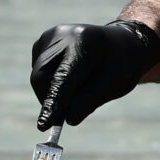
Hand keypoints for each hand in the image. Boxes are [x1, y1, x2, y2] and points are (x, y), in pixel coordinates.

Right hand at [31, 20, 159, 129]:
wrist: (119, 43)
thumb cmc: (120, 64)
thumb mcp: (116, 83)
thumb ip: (91, 99)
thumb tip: (69, 119)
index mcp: (84, 41)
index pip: (63, 77)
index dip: (53, 102)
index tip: (44, 125)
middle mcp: (62, 34)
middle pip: (42, 77)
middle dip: (50, 100)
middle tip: (62, 117)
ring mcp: (49, 36)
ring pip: (38, 76)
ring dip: (51, 93)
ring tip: (78, 90)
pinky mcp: (42, 43)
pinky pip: (39, 71)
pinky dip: (50, 83)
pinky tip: (71, 78)